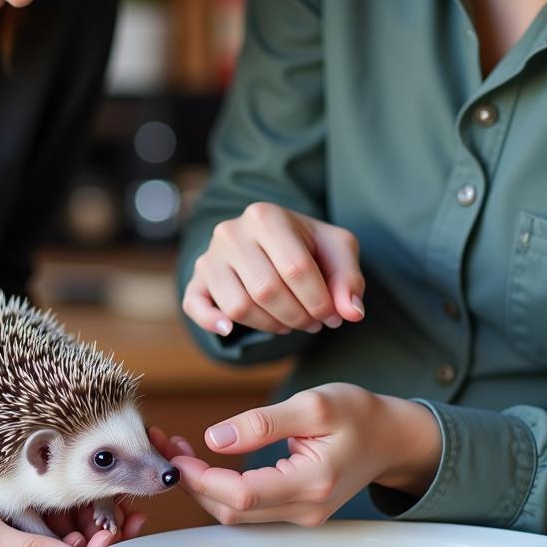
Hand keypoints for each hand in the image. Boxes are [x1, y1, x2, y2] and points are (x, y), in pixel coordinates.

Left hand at [164, 384, 441, 525]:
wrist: (391, 437)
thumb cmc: (357, 412)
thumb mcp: (313, 404)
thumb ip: (263, 422)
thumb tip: (215, 438)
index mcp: (312, 482)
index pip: (242, 495)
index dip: (201, 478)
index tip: (175, 452)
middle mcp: (306, 510)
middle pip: (232, 511)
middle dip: (192, 482)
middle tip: (167, 446)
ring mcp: (302, 516)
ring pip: (236, 514)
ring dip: (202, 486)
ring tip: (179, 451)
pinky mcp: (296, 512)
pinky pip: (248, 508)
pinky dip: (220, 488)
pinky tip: (203, 463)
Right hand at [183, 203, 365, 335]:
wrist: (267, 239)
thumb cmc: (306, 245)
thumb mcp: (336, 250)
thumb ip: (349, 278)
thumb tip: (351, 313)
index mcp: (266, 216)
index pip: (295, 268)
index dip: (319, 302)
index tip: (333, 315)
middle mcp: (231, 231)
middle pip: (267, 290)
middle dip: (298, 316)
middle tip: (314, 323)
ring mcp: (209, 256)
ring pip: (238, 306)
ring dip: (270, 325)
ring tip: (290, 322)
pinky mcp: (197, 279)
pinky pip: (195, 306)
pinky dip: (211, 321)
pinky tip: (230, 331)